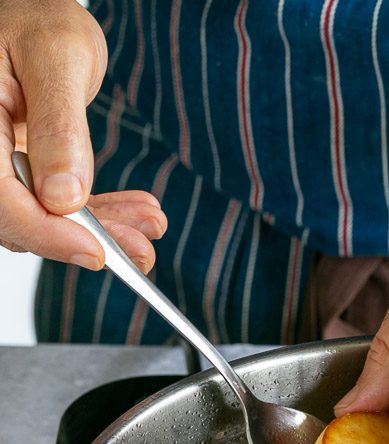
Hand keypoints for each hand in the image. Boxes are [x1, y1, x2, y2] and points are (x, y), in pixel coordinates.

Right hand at [0, 0, 165, 271]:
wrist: (37, 13)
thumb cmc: (37, 17)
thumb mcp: (55, 56)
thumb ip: (59, 126)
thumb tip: (63, 195)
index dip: (44, 230)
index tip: (93, 249)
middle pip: (21, 218)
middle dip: (84, 239)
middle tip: (140, 250)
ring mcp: (3, 166)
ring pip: (45, 220)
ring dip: (103, 231)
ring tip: (150, 226)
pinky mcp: (28, 175)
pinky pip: (61, 208)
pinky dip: (103, 215)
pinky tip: (140, 214)